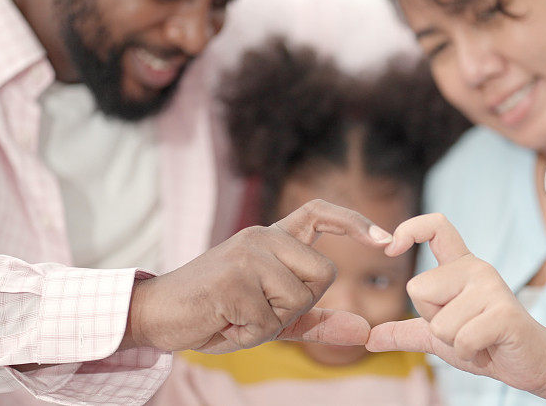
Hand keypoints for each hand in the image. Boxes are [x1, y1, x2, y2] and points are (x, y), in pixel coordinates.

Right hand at [122, 199, 393, 353]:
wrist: (158, 314)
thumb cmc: (217, 311)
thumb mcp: (271, 317)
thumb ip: (317, 320)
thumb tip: (364, 331)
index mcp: (272, 238)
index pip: (319, 213)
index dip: (355, 222)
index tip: (387, 239)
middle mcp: (262, 237)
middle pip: (324, 272)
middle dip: (300, 303)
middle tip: (259, 309)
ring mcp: (248, 255)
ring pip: (298, 298)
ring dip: (271, 322)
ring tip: (237, 314)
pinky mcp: (233, 279)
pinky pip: (269, 320)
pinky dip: (249, 333)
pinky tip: (224, 320)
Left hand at [365, 213, 545, 404]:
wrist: (531, 363)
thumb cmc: (485, 343)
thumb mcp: (437, 337)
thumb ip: (405, 332)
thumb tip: (369, 338)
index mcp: (460, 267)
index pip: (436, 226)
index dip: (409, 228)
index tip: (390, 246)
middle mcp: (476, 268)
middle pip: (418, 288)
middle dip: (432, 321)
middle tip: (463, 327)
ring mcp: (492, 288)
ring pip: (439, 322)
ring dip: (453, 342)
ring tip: (478, 339)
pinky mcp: (504, 313)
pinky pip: (460, 338)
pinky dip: (468, 353)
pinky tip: (488, 348)